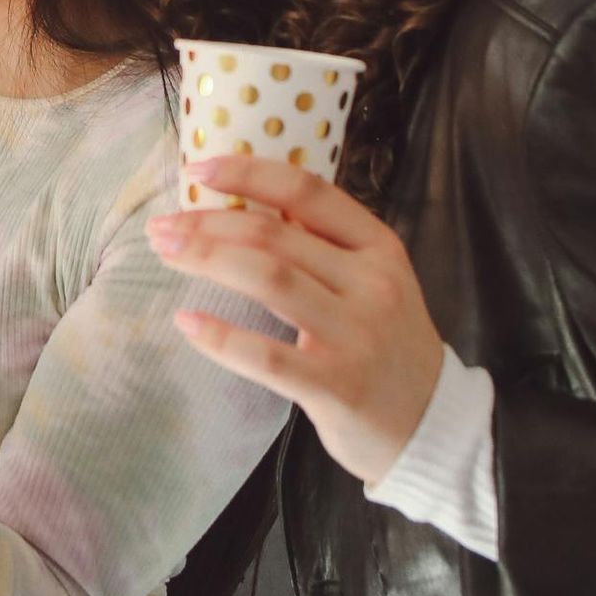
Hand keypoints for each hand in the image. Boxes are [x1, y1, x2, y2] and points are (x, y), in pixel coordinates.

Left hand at [150, 156, 442, 483]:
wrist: (433, 427)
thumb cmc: (387, 346)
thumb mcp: (373, 282)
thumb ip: (324, 245)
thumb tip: (250, 199)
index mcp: (379, 247)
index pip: (309, 191)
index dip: (250, 172)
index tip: (199, 168)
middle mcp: (372, 284)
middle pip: (275, 234)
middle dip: (208, 223)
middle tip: (162, 227)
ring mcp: (356, 335)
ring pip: (268, 278)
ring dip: (207, 259)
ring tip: (165, 252)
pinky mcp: (336, 386)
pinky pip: (268, 356)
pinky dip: (221, 336)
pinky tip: (187, 322)